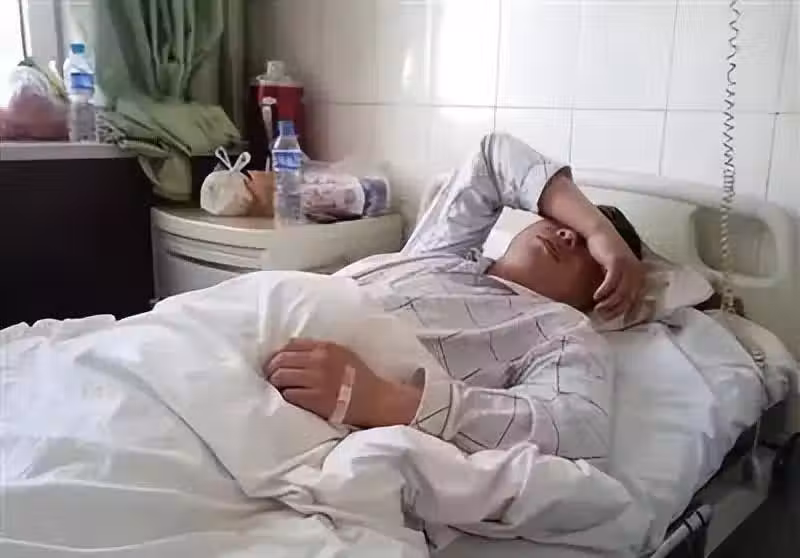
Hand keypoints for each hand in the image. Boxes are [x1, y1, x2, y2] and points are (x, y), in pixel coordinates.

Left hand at [263, 339, 421, 427]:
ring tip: (277, 388)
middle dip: (272, 369)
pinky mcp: (315, 399)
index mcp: (325, 348)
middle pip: (280, 360)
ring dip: (276, 383)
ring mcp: (317, 380)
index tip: (275, 363)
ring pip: (280, 377)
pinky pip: (288, 395)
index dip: (278, 355)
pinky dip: (285, 396)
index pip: (289, 346)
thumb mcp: (342, 354)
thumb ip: (319, 350)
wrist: (376, 400)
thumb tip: (291, 348)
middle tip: (271, 377)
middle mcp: (319, 361)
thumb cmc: (359, 377)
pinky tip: (289, 398)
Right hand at [586, 228, 644, 318]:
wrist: (599, 231)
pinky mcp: (617, 262)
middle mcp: (637, 272)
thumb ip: (618, 282)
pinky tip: (596, 296)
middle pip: (628, 298)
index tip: (611, 319)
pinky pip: (612, 282)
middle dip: (615, 311)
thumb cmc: (605, 251)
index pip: (634, 299)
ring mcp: (628, 267)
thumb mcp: (615, 269)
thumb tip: (611, 303)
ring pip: (621, 292)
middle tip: (602, 316)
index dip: (623, 312)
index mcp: (639, 275)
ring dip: (608, 304)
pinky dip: (604, 292)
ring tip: (597, 309)